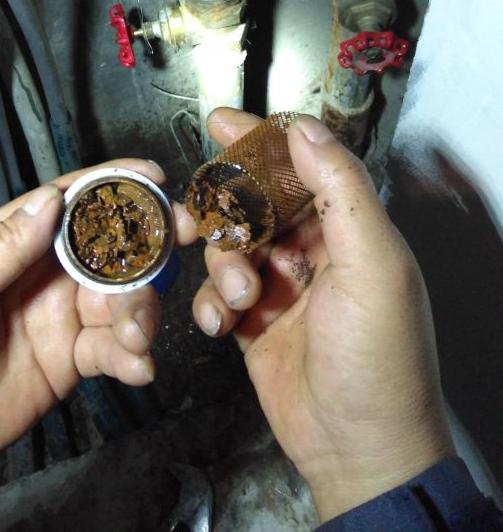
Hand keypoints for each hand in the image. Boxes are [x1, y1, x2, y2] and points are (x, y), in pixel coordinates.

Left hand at [0, 159, 196, 492]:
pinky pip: (114, 348)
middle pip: (105, 244)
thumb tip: (49, 202)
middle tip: (182, 239)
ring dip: (141, 308)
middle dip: (146, 239)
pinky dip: (135, 355)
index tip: (151, 176)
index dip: (108, 183)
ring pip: (120, 295)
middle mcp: (36, 274)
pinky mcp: (68, 361)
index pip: (61, 201)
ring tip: (135, 336)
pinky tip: (136, 368)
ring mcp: (56, 316)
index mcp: (0, 244)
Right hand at [191, 109, 454, 520]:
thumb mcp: (371, 264)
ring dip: (223, 267)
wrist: (358, 449)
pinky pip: (217, 292)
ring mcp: (280, 286)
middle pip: (253, 202)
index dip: (260, 139)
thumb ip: (340, 189)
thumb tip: (303, 128)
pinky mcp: (252, 321)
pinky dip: (212, 303)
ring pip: (228, 246)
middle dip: (224, 209)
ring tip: (240, 298)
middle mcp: (313, 249)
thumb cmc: (378, 358)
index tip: (220, 121)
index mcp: (348, 226)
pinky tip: (223, 324)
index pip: (300, 164)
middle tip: (194, 217)